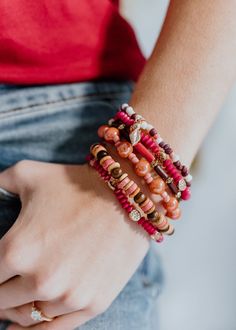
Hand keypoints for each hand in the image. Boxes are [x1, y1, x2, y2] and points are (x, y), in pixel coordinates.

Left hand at [0, 160, 148, 328]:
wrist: (127, 196)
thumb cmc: (76, 184)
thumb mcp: (28, 174)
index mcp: (16, 250)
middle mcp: (40, 280)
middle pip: (1, 302)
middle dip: (0, 293)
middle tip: (5, 283)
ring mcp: (69, 296)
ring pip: (26, 318)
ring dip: (18, 310)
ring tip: (18, 300)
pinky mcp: (93, 303)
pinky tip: (28, 326)